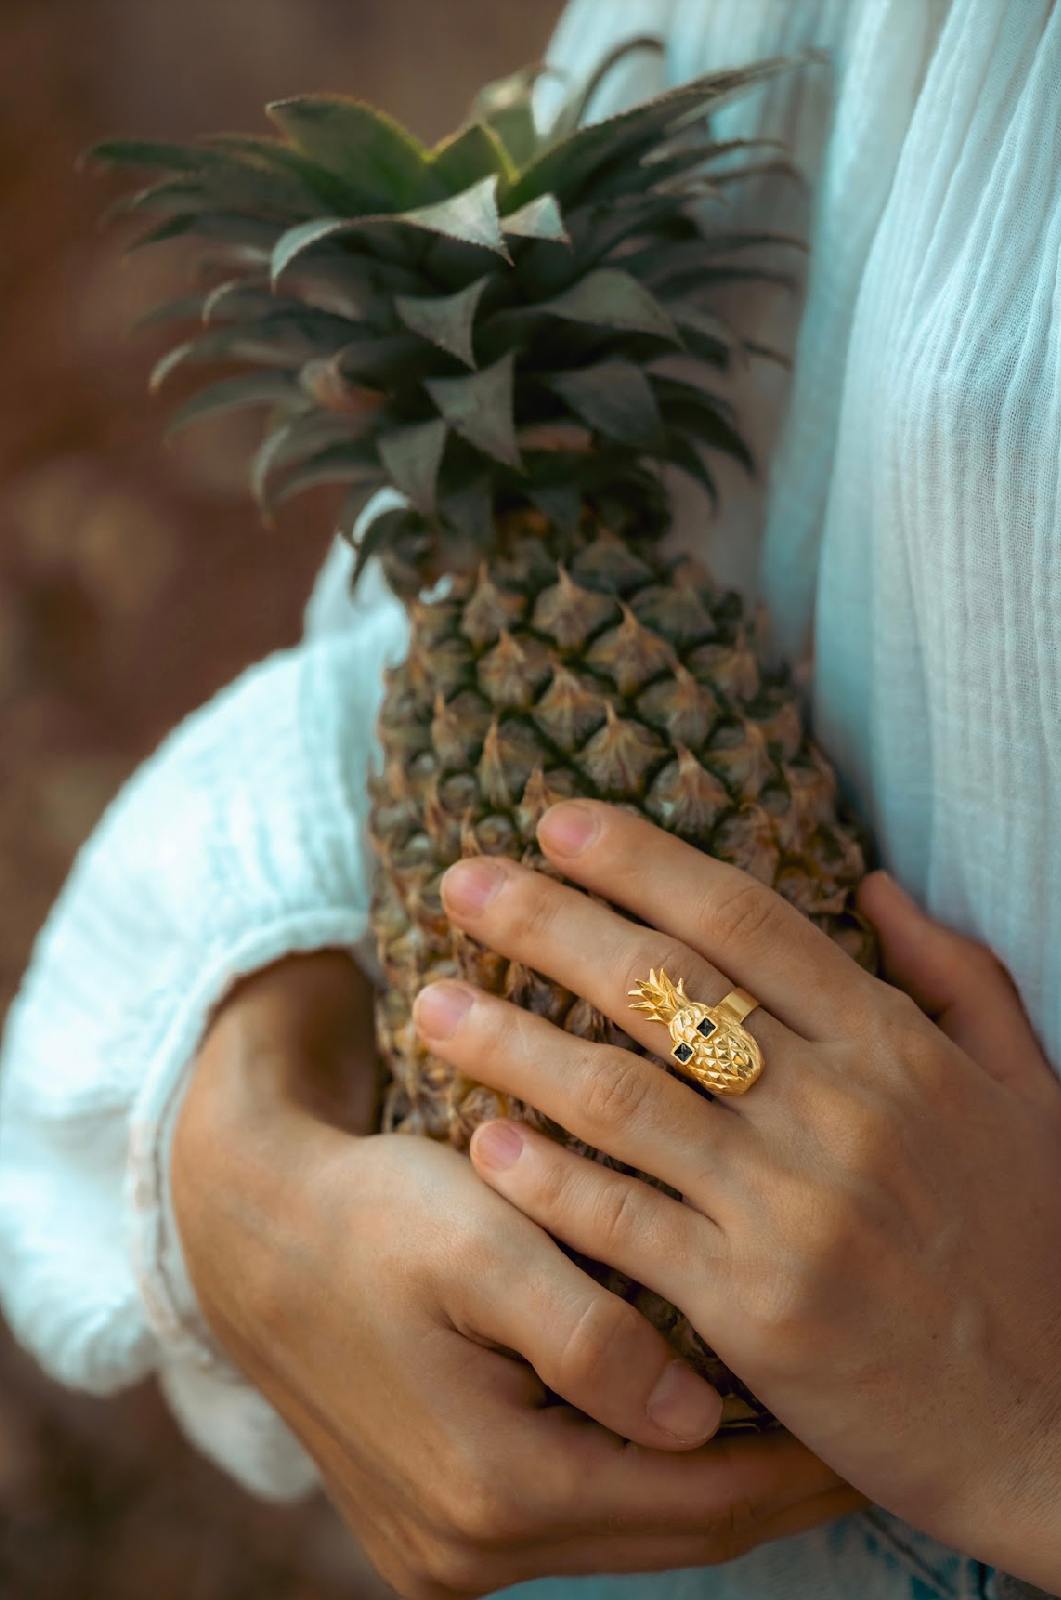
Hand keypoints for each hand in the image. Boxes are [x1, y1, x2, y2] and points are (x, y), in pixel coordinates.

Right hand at [172, 950, 858, 1599]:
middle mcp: (465, 1547)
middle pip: (667, 1531)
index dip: (791, 1465)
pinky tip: (687, 1423)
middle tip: (853, 1427)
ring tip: (791, 1423)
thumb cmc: (374, 1215)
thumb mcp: (479, 1242)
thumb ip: (586, 1335)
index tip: (865, 1419)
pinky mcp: (432, 1529)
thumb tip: (698, 1422)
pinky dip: (642, 1476)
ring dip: (709, 1484)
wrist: (253, 1232)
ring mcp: (442, 1551)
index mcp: (488, 1485)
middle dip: (768, 1484)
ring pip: (626, 1529)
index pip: (690, 1501)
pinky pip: (574, 1516)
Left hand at [415, 802, 1060, 1591]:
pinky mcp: (754, 1308)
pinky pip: (625, 1223)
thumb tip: (875, 886)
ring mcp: (791, 1208)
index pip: (744, 919)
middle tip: (459, 882)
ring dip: (512, 1043)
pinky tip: (483, 1142)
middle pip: (663, 986)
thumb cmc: (1042, 1253)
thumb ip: (960, 979)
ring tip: (428, 1005)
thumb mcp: (1034, 1093)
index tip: (557, 821)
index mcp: (896, 1047)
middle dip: (547, 921)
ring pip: (621, 1096)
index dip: (640, 860)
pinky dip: (549, 1179)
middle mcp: (837, 1109)